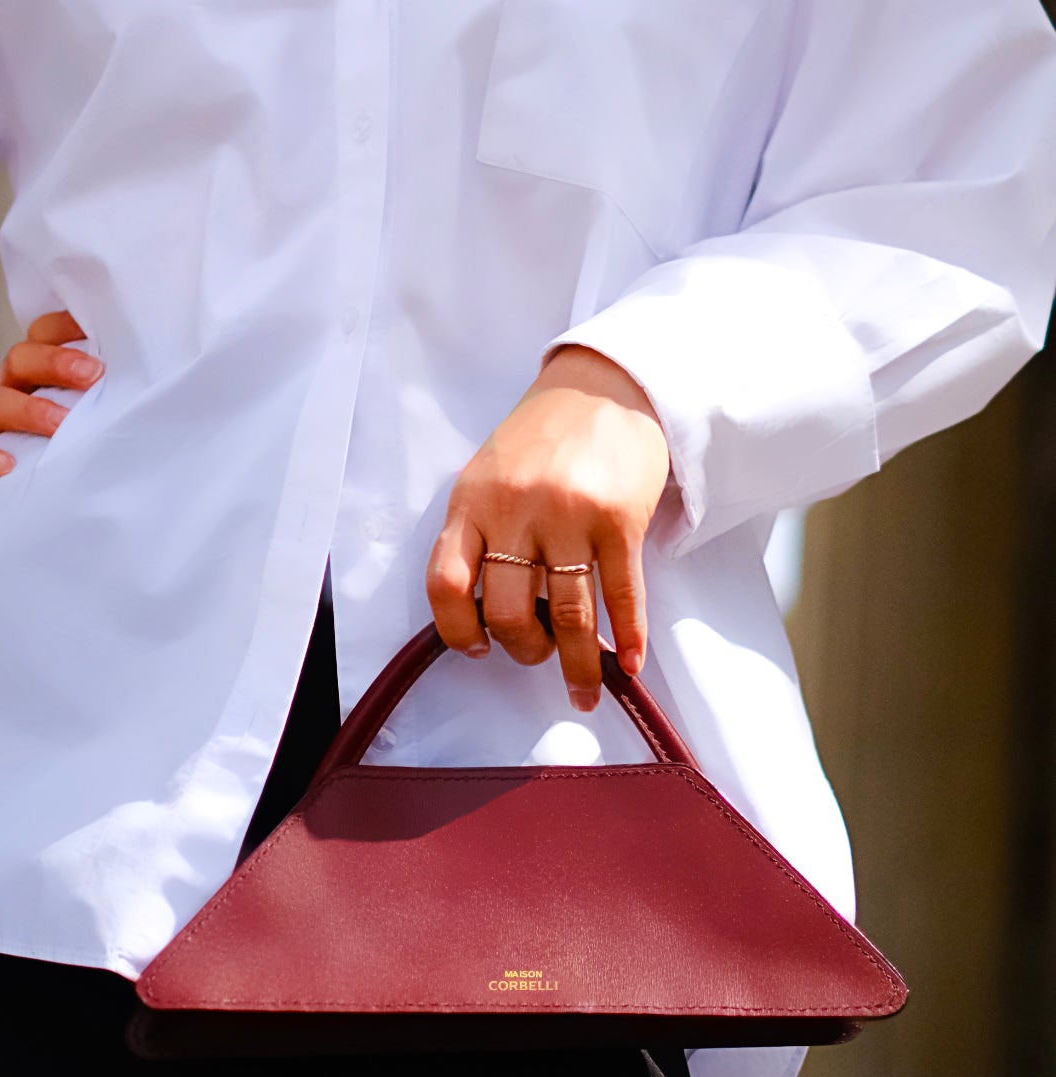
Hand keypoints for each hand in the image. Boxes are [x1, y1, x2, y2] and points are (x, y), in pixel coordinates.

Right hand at [0, 310, 103, 540]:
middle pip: (21, 361)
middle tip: (94, 374)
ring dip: (30, 411)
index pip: (41, 340)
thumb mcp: (30, 426)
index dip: (68, 329)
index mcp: (21, 383)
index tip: (106, 330)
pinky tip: (2, 466)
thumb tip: (135, 415)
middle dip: (58, 363)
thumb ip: (70, 414)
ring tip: (60, 425)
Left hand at [427, 346, 669, 711]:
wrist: (604, 385)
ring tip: (582, 690)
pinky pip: (622, 594)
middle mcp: (516, 510)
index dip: (457, 631)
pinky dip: (628, 637)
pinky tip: (629, 664)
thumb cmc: (541, 437)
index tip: (477, 649)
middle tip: (538, 653)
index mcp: (472, 502)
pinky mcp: (620, 519)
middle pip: (507, 610)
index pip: (446, 584)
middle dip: (524, 649)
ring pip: (568, 614)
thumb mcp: (487, 475)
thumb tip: (483, 617)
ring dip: (577, 664)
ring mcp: (570, 515)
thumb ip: (478, 534)